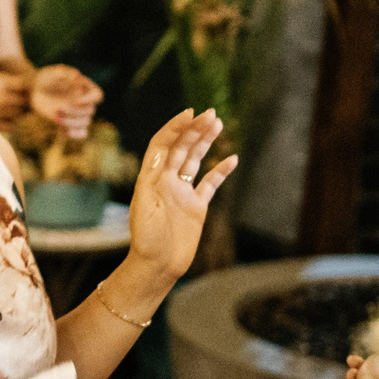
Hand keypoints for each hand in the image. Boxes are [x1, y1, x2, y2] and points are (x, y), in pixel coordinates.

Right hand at [0, 67, 31, 129]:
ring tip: (12, 109)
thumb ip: (6, 81)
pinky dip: (10, 123)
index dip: (28, 88)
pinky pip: (10, 125)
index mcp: (0, 82)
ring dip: (18, 112)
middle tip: (23, 101)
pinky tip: (4, 118)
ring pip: (19, 114)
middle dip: (26, 101)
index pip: (25, 85)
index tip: (26, 89)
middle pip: (25, 101)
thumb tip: (27, 86)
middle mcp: (1, 97)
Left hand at [29, 64, 102, 139]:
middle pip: (90, 111)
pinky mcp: (70, 123)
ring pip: (85, 123)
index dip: (91, 100)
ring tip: (55, 118)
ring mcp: (78, 114)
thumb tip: (77, 75)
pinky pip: (80, 133)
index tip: (77, 101)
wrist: (35, 90)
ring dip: (71, 123)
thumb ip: (65, 72)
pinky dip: (75, 134)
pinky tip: (64, 132)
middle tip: (58, 109)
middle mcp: (84, 101)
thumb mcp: (52, 72)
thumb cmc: (46, 78)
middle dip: (75, 112)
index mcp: (84, 88)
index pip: (97, 95)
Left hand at [124, 109, 236, 281]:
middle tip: (211, 114)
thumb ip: (154, 178)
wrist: (157, 265)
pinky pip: (210, 184)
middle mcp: (166, 181)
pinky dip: (220, 171)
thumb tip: (160, 152)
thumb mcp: (146, 204)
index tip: (190, 113)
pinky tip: (232, 158)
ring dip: (205, 142)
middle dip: (194, 129)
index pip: (163, 144)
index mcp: (151, 177)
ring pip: (195, 160)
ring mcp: (182, 192)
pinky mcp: (196, 207)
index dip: (175, 127)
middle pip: (181, 148)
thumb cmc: (147, 238)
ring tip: (217, 123)